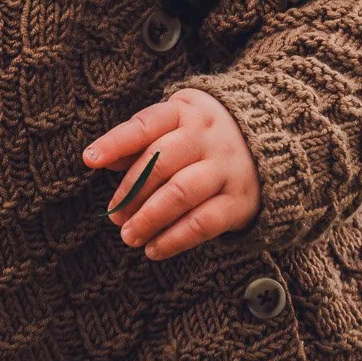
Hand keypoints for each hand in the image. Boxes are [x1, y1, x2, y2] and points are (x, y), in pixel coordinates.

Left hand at [83, 88, 261, 260]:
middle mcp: (207, 137)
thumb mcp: (175, 123)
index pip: (146, 125)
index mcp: (186, 112)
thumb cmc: (202, 135)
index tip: (89, 159)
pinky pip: (204, 222)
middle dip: (131, 193)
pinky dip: (175, 239)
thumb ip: (139, 140)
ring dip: (149, 218)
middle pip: (161, 163)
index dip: (116, 142)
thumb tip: (99, 159)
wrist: (272, 141)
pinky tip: (154, 249)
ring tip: (128, 236)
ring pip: (181, 194)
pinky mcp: (240, 200)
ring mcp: (226, 168)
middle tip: (113, 216)